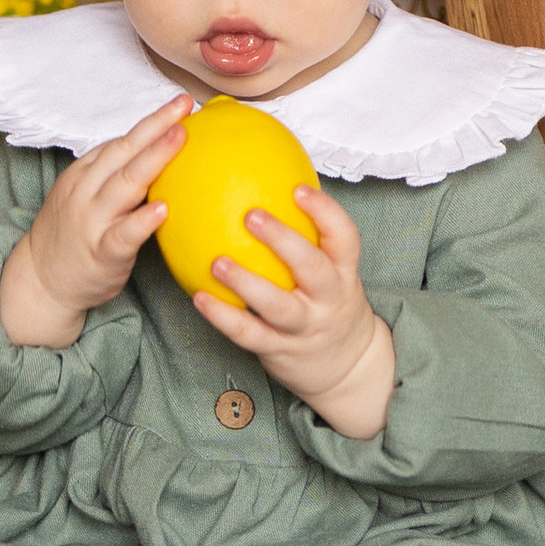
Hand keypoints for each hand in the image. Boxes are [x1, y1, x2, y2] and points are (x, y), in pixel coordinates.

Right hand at [0, 94, 190, 348]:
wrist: (41, 280)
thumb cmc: (72, 235)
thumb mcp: (83, 195)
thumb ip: (113, 175)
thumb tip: (156, 152)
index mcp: (83, 174)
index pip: (120, 143)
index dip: (150, 123)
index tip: (179, 105)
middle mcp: (85, 191)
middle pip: (124, 153)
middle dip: (155, 127)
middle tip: (183, 107)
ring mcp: (92, 221)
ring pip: (125, 184)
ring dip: (154, 158)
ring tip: (179, 138)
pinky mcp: (101, 252)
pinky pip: (124, 234)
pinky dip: (142, 220)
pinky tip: (163, 209)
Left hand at [198, 185, 394, 440]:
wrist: (346, 366)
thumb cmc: (326, 302)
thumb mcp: (332, 269)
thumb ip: (308, 235)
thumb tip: (268, 179)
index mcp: (343, 272)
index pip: (344, 238)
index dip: (325, 213)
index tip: (299, 188)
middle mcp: (329, 299)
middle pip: (313, 269)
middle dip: (284, 241)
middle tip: (251, 215)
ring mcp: (305, 327)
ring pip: (278, 306)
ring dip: (247, 283)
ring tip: (217, 262)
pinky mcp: (280, 350)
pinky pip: (249, 333)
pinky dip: (223, 317)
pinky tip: (199, 297)